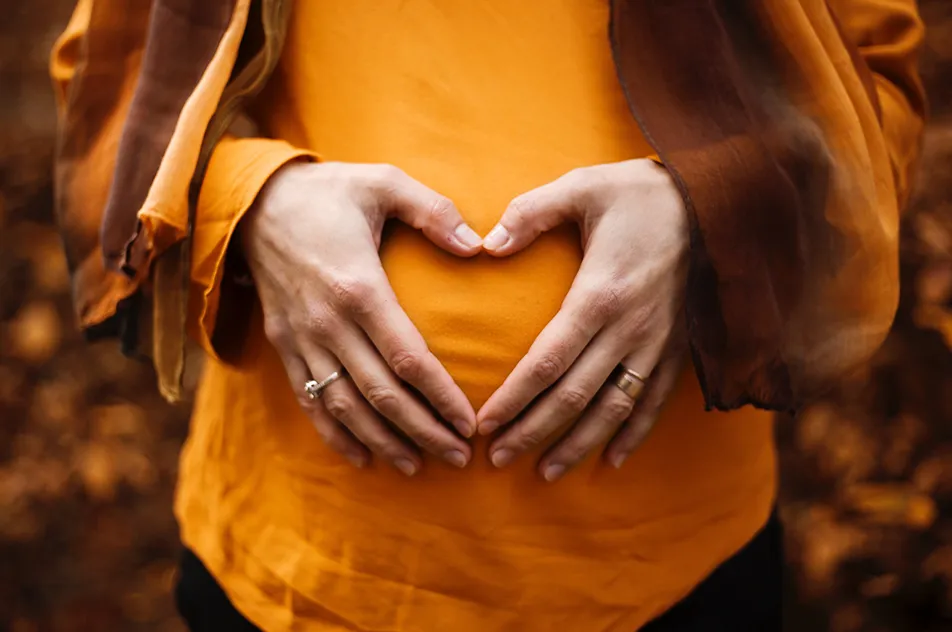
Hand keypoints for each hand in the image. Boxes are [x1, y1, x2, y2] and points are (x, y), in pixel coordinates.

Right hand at [241, 161, 483, 474]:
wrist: (253, 202)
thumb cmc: (328, 192)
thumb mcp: (383, 181)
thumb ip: (434, 211)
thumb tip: (479, 246)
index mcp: (358, 287)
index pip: (408, 358)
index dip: (441, 396)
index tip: (470, 422)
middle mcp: (328, 323)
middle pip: (381, 395)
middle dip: (423, 431)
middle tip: (460, 457)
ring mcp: (302, 339)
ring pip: (345, 408)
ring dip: (383, 442)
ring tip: (419, 466)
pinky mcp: (284, 346)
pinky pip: (309, 401)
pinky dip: (335, 435)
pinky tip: (362, 458)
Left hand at [476, 159, 688, 480]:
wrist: (718, 200)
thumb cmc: (639, 192)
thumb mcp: (581, 187)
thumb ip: (530, 213)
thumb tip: (486, 243)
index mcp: (600, 294)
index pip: (548, 362)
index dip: (514, 398)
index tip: (485, 425)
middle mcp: (630, 328)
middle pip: (575, 396)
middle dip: (533, 431)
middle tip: (497, 459)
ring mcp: (658, 343)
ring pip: (614, 408)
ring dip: (578, 444)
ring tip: (546, 473)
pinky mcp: (679, 347)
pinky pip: (655, 401)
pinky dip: (634, 434)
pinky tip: (611, 460)